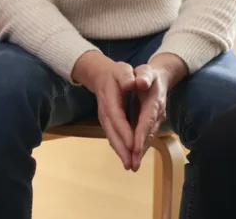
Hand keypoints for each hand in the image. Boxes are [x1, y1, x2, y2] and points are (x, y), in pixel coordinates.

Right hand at [72, 51, 136, 168]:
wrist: (102, 75)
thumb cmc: (117, 72)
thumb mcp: (123, 70)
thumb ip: (128, 76)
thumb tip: (134, 83)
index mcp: (111, 98)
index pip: (118, 118)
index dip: (125, 132)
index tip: (134, 146)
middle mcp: (106, 112)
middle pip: (113, 132)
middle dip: (122, 149)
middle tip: (132, 165)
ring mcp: (105, 119)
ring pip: (112, 137)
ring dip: (121, 152)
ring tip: (131, 166)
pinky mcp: (108, 123)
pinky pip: (114, 137)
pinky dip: (120, 148)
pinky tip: (128, 157)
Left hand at [129, 53, 187, 170]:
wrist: (159, 77)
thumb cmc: (148, 74)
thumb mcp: (145, 70)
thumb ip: (144, 75)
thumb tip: (141, 83)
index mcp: (154, 99)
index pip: (147, 118)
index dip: (141, 133)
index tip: (134, 148)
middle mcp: (157, 112)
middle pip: (148, 132)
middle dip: (140, 149)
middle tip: (132, 165)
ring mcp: (157, 119)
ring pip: (148, 137)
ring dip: (140, 152)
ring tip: (131, 166)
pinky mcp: (153, 123)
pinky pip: (146, 136)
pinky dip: (140, 147)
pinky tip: (132, 156)